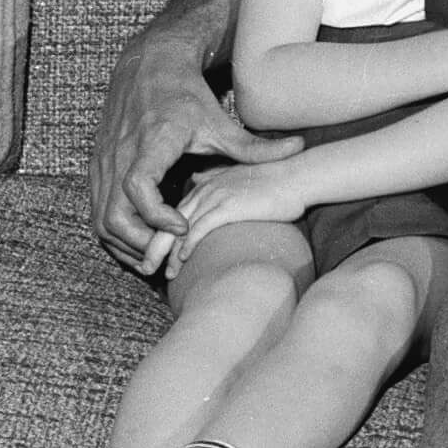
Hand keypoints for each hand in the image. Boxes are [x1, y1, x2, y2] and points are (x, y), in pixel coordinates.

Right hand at [89, 27, 301, 270]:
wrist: (148, 66)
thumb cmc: (184, 95)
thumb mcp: (219, 121)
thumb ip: (253, 144)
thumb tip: (298, 147)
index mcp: (151, 142)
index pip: (138, 186)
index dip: (157, 214)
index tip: (184, 226)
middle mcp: (120, 155)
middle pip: (113, 214)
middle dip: (140, 241)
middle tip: (172, 251)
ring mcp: (104, 163)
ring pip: (101, 218)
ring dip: (125, 243)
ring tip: (158, 254)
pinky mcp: (97, 168)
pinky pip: (97, 211)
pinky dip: (114, 232)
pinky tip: (142, 241)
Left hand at [161, 154, 311, 272]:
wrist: (302, 175)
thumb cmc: (280, 182)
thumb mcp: (246, 180)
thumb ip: (223, 185)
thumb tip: (209, 191)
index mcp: (208, 184)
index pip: (176, 213)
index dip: (163, 235)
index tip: (157, 255)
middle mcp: (206, 189)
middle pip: (169, 221)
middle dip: (154, 246)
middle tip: (145, 268)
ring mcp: (216, 196)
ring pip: (179, 228)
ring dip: (167, 253)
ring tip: (160, 272)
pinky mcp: (228, 206)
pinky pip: (199, 229)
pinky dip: (187, 246)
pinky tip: (182, 261)